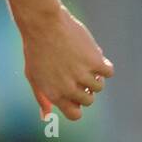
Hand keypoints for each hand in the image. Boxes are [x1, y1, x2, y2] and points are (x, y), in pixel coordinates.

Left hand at [21, 5, 112, 121]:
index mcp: (54, 94)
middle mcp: (69, 88)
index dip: (77, 105)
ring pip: (99, 87)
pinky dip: (104, 65)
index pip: (75, 115)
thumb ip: (41, 98)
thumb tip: (45, 117)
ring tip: (83, 63)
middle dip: (85, 90)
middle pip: (88, 101)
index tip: (75, 94)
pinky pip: (109, 72)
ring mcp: (82, 75)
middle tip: (77, 74)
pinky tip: (94, 56)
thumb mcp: (33, 76)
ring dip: (94, 76)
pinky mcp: (94, 61)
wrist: (43, 24)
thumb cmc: (35, 50)